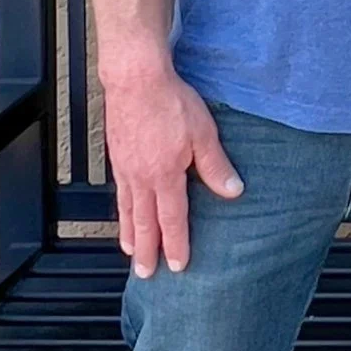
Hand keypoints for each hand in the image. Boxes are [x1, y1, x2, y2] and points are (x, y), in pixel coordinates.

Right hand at [104, 66, 242, 277]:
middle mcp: (141, 177)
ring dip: (129, 234)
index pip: (171, 219)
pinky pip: (120, 192)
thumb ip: (216, 167)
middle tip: (145, 273)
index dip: (176, 244)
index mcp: (164, 176)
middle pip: (143, 223)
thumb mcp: (203, 134)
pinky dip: (121, 210)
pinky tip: (125, 212)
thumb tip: (232, 192)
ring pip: (127, 210)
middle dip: (145, 251)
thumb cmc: (170, 101)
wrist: (135, 77)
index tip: (178, 265)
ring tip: (130, 252)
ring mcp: (125, 167)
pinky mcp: (117, 155)